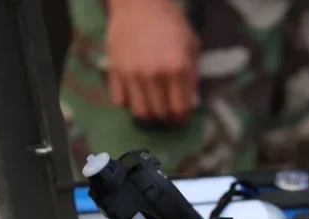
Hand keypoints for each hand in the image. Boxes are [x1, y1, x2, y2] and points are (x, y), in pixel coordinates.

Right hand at [106, 0, 199, 121]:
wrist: (140, 3)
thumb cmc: (170, 22)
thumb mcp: (191, 46)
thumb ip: (192, 77)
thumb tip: (192, 104)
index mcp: (176, 68)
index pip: (180, 108)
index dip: (183, 117)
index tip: (183, 116)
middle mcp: (154, 75)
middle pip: (161, 113)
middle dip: (167, 117)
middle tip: (168, 112)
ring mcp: (132, 75)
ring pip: (140, 112)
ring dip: (149, 114)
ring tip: (153, 106)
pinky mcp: (115, 72)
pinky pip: (120, 101)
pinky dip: (128, 103)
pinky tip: (135, 94)